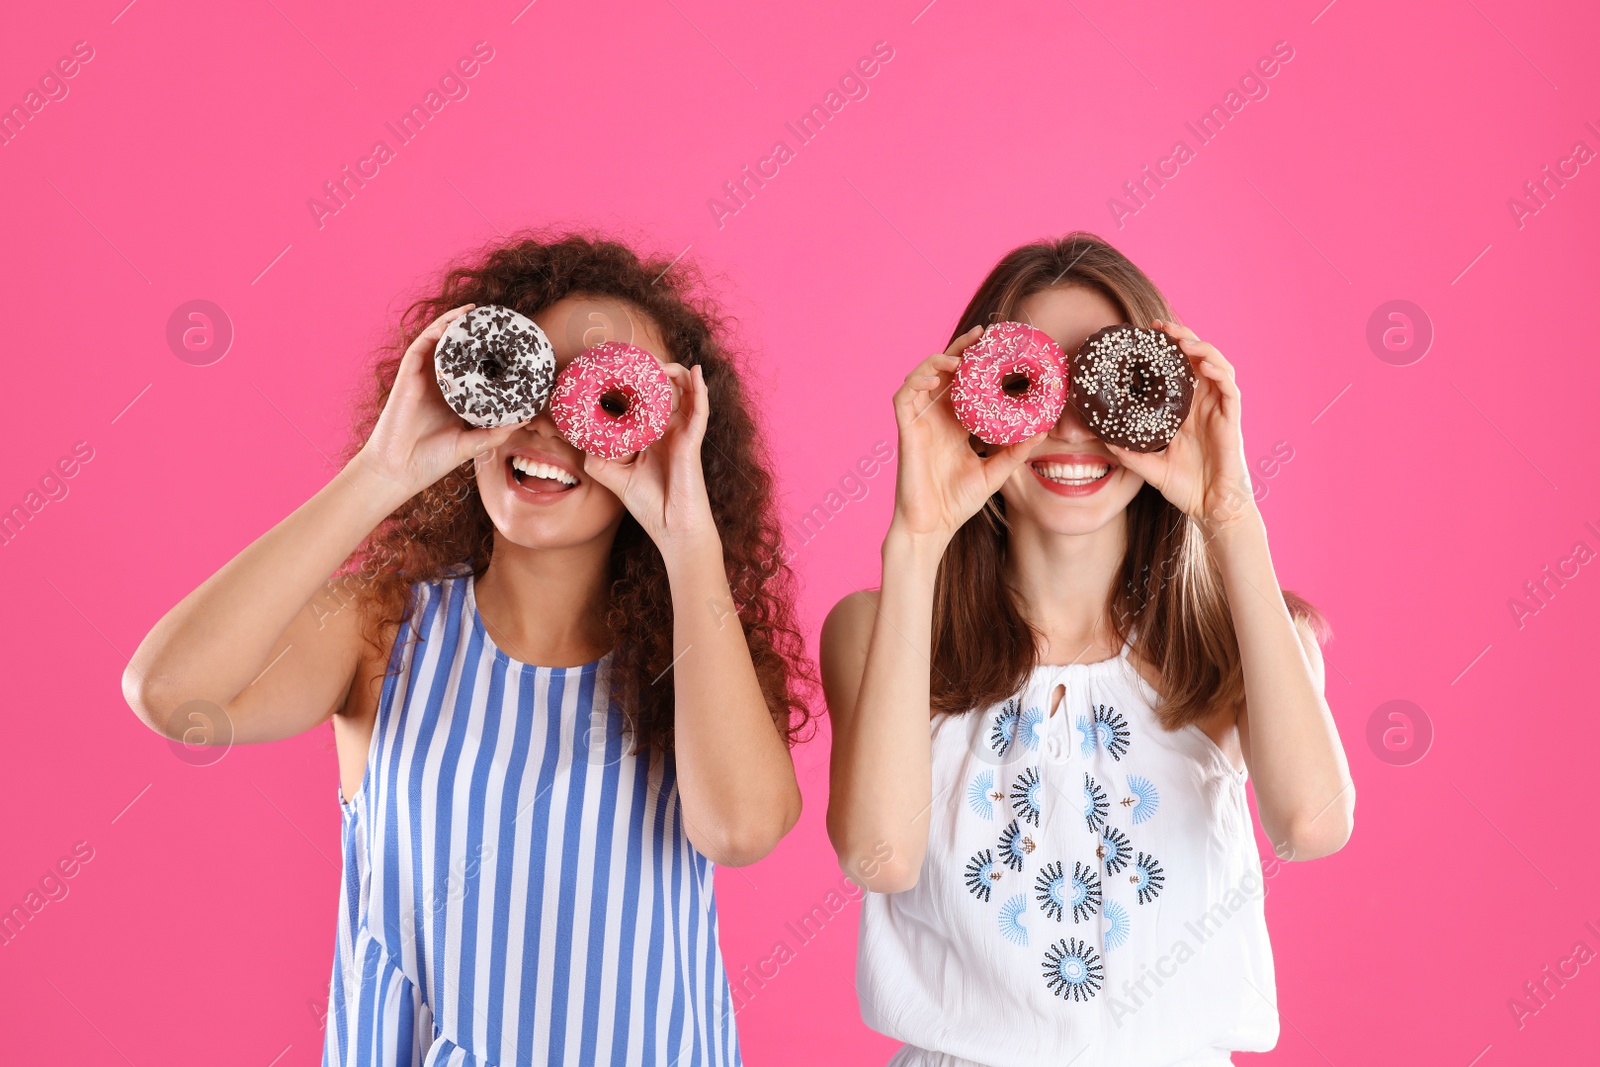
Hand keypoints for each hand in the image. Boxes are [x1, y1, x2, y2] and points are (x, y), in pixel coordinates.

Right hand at [353, 304, 526, 497]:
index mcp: (453, 398)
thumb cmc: (431, 461)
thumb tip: (525, 417)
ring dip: (454, 324)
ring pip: (438, 342)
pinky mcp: (407, 377)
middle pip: (455, 351)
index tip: (507, 344)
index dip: (486, 354)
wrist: (398, 471)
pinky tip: (452, 322)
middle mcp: (438, 384)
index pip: (471, 369)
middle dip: (471, 333)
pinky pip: (421, 346)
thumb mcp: (472, 444)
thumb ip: (496, 432)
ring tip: (475, 313)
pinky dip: (436, 331)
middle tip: (494, 320)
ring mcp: (422, 379)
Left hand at [581, 362, 718, 558]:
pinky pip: (700, 411)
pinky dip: (700, 390)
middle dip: (654, 372)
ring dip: (675, 373)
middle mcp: (669, 432)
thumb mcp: (616, 480)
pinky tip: (696, 372)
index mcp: (653, 437)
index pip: (647, 403)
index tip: (622, 367)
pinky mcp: (692, 442)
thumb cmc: (651, 506)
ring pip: (685, 394)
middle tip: (637, 358)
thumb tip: (583, 443)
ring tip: (660, 363)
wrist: (673, 530)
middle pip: (666, 392)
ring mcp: (683, 435)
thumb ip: (599, 460)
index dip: (638, 384)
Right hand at [890, 325, 1045, 545]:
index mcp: (956, 424)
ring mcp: (920, 422)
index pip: (966, 384)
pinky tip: (935, 376)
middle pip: (946, 372)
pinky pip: (904, 396)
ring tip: (959, 356)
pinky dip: (916, 380)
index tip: (1000, 346)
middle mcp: (937, 418)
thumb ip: (1015, 450)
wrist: (932, 527)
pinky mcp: (906, 430)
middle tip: (983, 334)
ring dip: (939, 360)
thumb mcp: (995, 472)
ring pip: (923, 377)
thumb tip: (1043, 429)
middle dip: (961, 350)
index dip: (979, 363)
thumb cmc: (957, 503)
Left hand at [1105, 319, 1254, 533]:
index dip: (1165, 352)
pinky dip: (1218, 370)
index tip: (1144, 336)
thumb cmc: (1187, 488)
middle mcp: (1204, 406)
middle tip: (1158, 327)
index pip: (1177, 372)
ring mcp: (1220, 411)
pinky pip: (1230, 387)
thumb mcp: (1150, 468)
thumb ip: (1130, 453)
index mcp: (1185, 412)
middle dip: (1181, 339)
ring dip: (1200, 347)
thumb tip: (1102, 439)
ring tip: (1180, 338)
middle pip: (1197, 361)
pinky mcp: (1232, 419)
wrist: (1213, 509)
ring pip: (1216, 366)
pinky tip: (1202, 362)